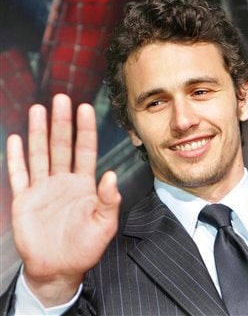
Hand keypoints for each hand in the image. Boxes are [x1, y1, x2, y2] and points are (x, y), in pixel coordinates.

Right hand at [7, 94, 120, 306]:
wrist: (58, 269)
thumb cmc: (85, 248)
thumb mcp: (104, 225)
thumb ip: (108, 201)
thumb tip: (111, 176)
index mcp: (84, 184)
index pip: (85, 149)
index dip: (85, 129)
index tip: (85, 108)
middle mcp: (63, 180)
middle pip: (61, 145)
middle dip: (61, 122)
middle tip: (61, 98)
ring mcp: (43, 188)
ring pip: (40, 154)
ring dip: (38, 132)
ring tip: (38, 109)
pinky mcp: (25, 200)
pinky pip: (19, 174)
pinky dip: (16, 158)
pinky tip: (15, 139)